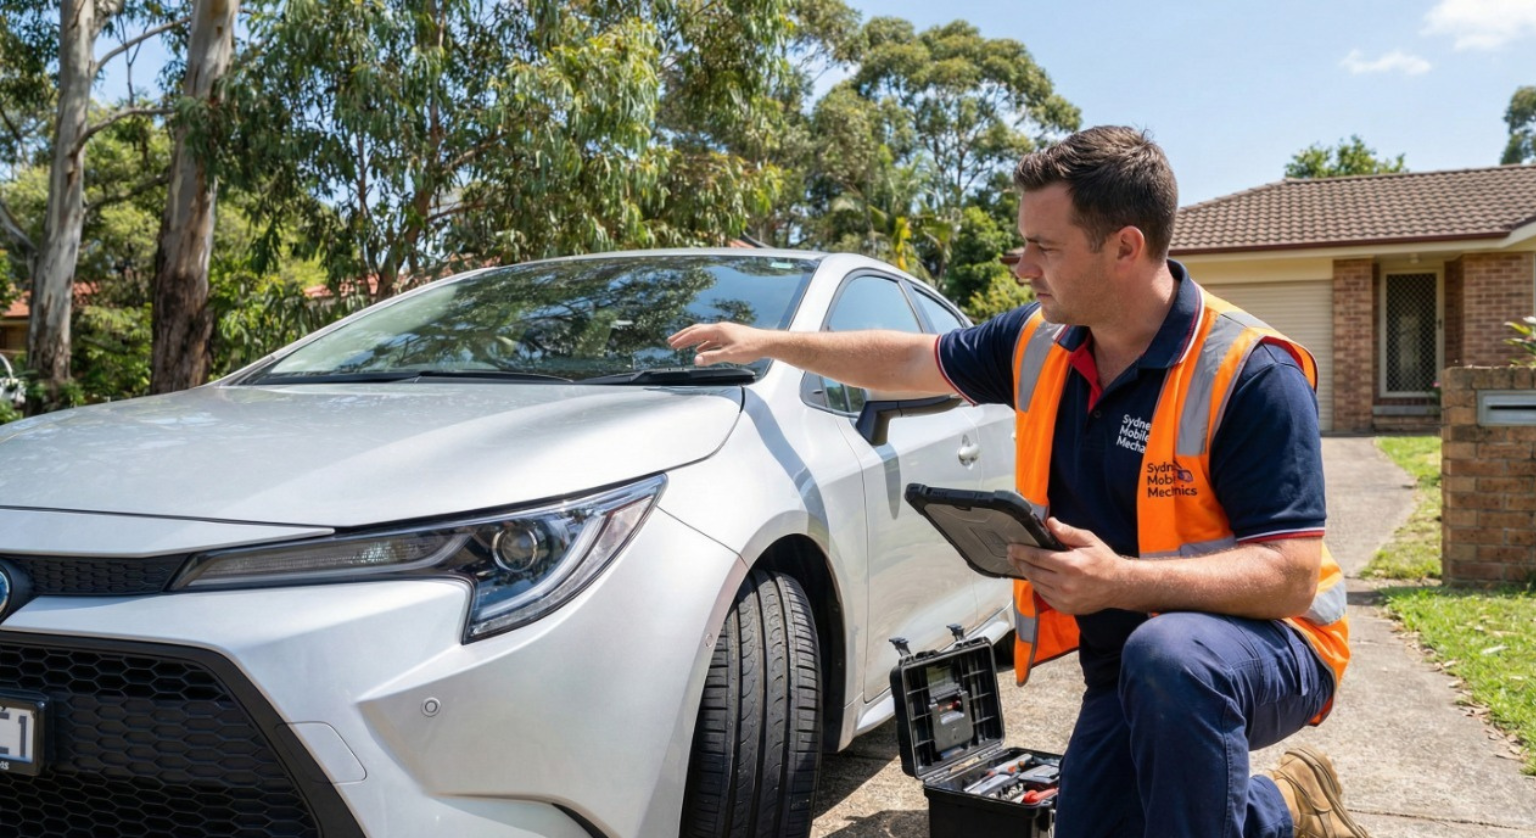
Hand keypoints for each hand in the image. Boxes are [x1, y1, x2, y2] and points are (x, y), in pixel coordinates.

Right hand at [667, 322, 769, 366]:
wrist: (767, 343)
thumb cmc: (751, 347)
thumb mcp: (729, 354)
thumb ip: (712, 357)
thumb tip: (695, 360)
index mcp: (718, 330)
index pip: (695, 333)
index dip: (682, 338)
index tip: (672, 343)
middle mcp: (720, 329)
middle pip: (697, 331)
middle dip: (683, 336)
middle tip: (672, 342)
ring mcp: (725, 332)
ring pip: (704, 335)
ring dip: (692, 340)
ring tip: (682, 345)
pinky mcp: (729, 337)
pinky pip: (711, 339)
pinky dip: (703, 344)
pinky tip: (701, 350)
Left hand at [1007, 518, 1129, 614]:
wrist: (1119, 586)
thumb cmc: (1104, 561)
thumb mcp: (1089, 541)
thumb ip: (1067, 532)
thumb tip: (1049, 523)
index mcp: (1069, 565)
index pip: (1037, 557)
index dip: (1021, 552)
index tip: (1011, 547)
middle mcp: (1064, 584)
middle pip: (1033, 572)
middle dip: (1019, 562)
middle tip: (1011, 554)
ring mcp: (1064, 599)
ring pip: (1036, 584)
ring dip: (1027, 573)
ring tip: (1020, 564)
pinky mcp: (1065, 608)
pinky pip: (1044, 596)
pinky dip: (1038, 586)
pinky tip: (1036, 577)